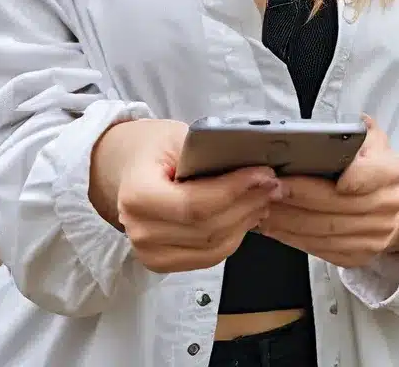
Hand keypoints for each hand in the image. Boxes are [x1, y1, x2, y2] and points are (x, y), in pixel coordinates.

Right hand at [90, 119, 285, 273]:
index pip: (195, 205)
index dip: (234, 191)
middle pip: (207, 228)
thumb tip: (252, 162)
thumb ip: (208, 152)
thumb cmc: (150, 148)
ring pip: (213, 247)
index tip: (263, 173)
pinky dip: (233, 237)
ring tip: (265, 197)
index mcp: (137, 195)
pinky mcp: (163, 262)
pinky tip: (247, 215)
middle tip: (272, 183)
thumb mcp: (175, 136)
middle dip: (247, 204)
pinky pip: (208, 256)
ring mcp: (150, 253)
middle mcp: (140, 230)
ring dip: (245, 222)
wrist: (125, 167)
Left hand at [258, 117, 398, 268]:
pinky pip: (321, 249)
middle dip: (297, 196)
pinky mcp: (358, 256)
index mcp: (389, 173)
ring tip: (263, 206)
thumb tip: (330, 128)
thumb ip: (355, 133)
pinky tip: (274, 226)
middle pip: (334, 204)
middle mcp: (385, 207)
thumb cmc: (377, 168)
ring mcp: (373, 236)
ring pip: (324, 230)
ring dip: (288, 220)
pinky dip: (293, 238)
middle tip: (269, 187)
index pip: (366, 175)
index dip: (339, 176)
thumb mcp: (374, 142)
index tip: (313, 170)